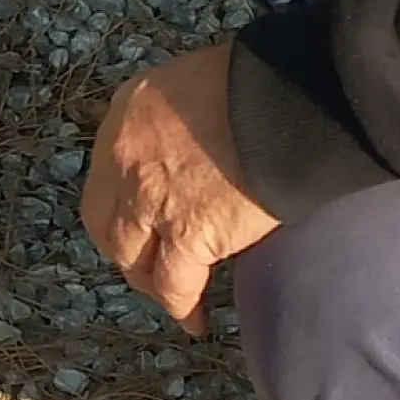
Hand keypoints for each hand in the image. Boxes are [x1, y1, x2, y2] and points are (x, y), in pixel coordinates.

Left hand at [81, 42, 280, 333]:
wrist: (294, 97)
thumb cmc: (267, 79)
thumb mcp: (203, 80)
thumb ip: (184, 114)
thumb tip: (199, 142)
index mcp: (130, 109)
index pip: (108, 168)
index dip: (120, 200)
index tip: (136, 217)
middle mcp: (124, 156)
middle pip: (105, 219)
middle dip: (121, 247)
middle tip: (142, 265)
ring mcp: (150, 199)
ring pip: (131, 256)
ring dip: (146, 280)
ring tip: (167, 296)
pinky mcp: (188, 234)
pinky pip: (175, 283)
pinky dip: (182, 305)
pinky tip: (195, 319)